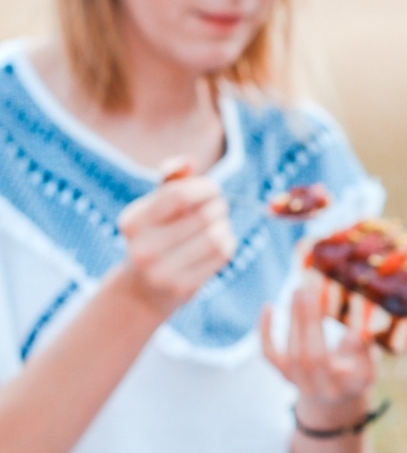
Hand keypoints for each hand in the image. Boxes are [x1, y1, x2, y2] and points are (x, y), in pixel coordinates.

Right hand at [110, 158, 236, 317]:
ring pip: (215, 235)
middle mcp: (142, 247)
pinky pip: (221, 255)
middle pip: (202, 215)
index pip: (178, 194)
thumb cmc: (155, 239)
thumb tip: (188, 161)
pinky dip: (228, 243)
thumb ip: (170, 182)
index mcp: (132, 222)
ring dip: (224, 226)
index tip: (212, 189)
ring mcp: (161, 271)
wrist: (143, 292)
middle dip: (218, 206)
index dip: (204, 187)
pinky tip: (221, 242)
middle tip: (219, 208)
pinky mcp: (182, 287)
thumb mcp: (154, 209)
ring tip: (219, 225)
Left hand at [260, 282, 377, 426]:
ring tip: (299, 290)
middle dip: (310, 321)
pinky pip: (269, 352)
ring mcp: (297, 380)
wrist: (330, 399)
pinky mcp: (282, 372)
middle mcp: (319, 387)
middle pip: (311, 355)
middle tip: (311, 290)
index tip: (353, 320)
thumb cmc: (355, 375)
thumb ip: (365, 348)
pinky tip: (268, 306)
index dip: (351, 345)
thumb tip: (361, 329)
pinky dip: (265, 330)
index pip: (349, 368)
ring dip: (295, 318)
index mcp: (345, 386)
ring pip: (292, 350)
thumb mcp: (369, 365)